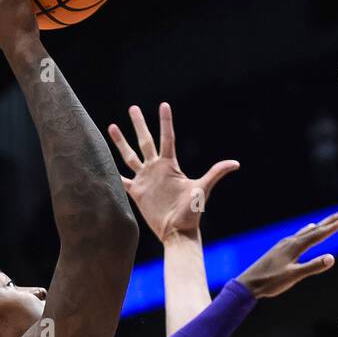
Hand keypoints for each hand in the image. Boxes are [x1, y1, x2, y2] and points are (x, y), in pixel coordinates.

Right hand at [108, 102, 238, 241]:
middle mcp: (156, 169)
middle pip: (145, 141)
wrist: (177, 232)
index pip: (167, 138)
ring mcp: (145, 179)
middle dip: (139, 124)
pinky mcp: (136, 192)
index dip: (165, 122)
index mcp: (170, 165)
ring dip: (120, 142)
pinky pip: (121, 179)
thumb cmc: (192, 212)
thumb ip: (215, 173)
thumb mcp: (202, 189)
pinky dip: (111, 172)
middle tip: (133, 107)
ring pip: (129, 156)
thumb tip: (235, 163)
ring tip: (112, 126)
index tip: (163, 105)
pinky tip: (102, 161)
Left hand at [237, 210, 337, 297]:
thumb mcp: (293, 276)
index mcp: (295, 246)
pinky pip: (299, 235)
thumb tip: (332, 258)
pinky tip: (308, 231)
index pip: (319, 234)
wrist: (249, 283)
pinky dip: (308, 231)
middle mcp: (291, 241)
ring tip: (331, 220)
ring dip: (321, 225)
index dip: (334, 227)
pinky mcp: (281, 249)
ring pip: (307, 231)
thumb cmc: (270, 282)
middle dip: (331, 220)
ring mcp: (285, 244)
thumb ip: (312, 267)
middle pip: (315, 229)